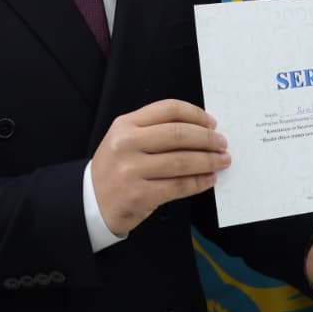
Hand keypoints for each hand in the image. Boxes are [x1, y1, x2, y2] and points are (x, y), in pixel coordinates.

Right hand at [91, 99, 229, 234]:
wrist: (90, 202)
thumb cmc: (115, 168)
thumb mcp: (125, 139)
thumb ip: (154, 130)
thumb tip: (200, 130)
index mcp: (126, 124)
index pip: (168, 109)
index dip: (196, 115)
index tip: (212, 123)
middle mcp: (127, 144)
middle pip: (178, 134)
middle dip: (207, 138)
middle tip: (222, 144)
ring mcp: (132, 170)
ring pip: (182, 161)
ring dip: (208, 161)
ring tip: (222, 161)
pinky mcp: (140, 195)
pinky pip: (178, 186)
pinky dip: (198, 182)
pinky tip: (208, 179)